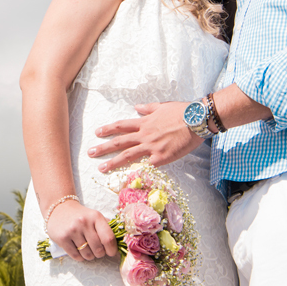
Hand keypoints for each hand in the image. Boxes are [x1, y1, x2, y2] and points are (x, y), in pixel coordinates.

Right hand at [46, 201, 117, 261]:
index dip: (112, 249)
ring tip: (87, 249)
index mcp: (95, 217)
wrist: (59, 209)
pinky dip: (80, 257)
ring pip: (87, 255)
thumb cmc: (81, 216)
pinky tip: (78, 250)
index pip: (109, 238)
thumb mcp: (95, 216)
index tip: (111, 252)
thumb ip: (108, 227)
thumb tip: (121, 241)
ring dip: (89, 256)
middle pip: (98, 249)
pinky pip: (76, 256)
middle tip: (97, 250)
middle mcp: (84, 223)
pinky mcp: (62, 238)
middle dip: (100, 254)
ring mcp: (72, 231)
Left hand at [88, 100, 202, 172]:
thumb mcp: (161, 106)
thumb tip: (136, 107)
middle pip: (120, 142)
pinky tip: (127, 179)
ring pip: (128, 155)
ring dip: (113, 162)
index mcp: (144, 123)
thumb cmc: (181, 112)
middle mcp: (144, 135)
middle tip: (90, 153)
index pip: (121, 126)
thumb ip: (147, 109)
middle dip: (103, 148)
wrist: (196, 120)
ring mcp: (152, 147)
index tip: (97, 133)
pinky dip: (137, 171)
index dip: (108, 129)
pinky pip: (147, 166)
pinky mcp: (161, 158)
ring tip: (101, 168)